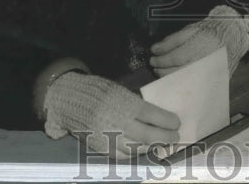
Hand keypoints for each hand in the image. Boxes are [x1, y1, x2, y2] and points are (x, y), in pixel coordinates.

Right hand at [43, 72, 179, 158]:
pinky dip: (135, 153)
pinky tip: (143, 149)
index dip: (168, 121)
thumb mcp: (121, 92)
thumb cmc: (100, 92)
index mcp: (125, 103)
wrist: (71, 100)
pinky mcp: (101, 147)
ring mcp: (110, 137)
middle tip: (175, 137)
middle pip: (148, 135)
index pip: (153, 115)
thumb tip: (157, 116)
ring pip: (137, 148)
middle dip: (165, 137)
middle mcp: (119, 122)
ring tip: (161, 144)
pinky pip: (123, 156)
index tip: (177, 123)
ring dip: (153, 147)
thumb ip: (136, 105)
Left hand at [150, 5, 248, 77]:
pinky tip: (175, 81)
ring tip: (162, 74)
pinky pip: (194, 87)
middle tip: (155, 68)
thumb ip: (172, 40)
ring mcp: (208, 74)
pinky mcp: (213, 81)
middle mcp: (203, 63)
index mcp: (198, 48)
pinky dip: (182, 86)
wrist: (232, 35)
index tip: (152, 58)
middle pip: (177, 72)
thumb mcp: (190, 29)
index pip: (175, 58)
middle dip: (162, 71)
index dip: (161, 60)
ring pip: (184, 82)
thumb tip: (155, 49)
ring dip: (169, 79)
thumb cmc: (209, 31)